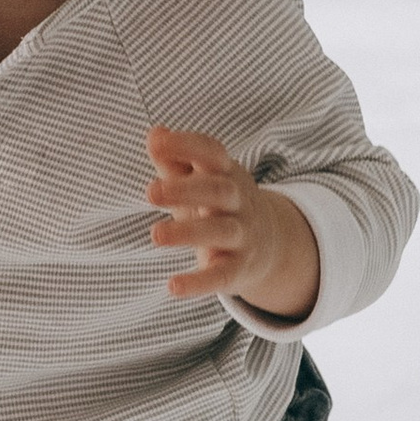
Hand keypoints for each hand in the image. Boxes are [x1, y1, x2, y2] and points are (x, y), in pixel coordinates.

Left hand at [146, 125, 319, 319]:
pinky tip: (173, 286)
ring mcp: (242, 235)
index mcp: (225, 172)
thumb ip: (175, 160)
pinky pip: (221, 276)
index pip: (211, 152)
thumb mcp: (200, 180)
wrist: (269, 244)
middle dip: (185, 190)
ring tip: (155, 234)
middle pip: (217, 190)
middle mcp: (238, 201)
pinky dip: (198, 283)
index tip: (155, 143)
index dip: (186, 145)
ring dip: (187, 232)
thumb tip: (154, 134)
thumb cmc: (217, 204)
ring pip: (220, 231)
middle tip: (150, 192)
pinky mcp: (239, 269)